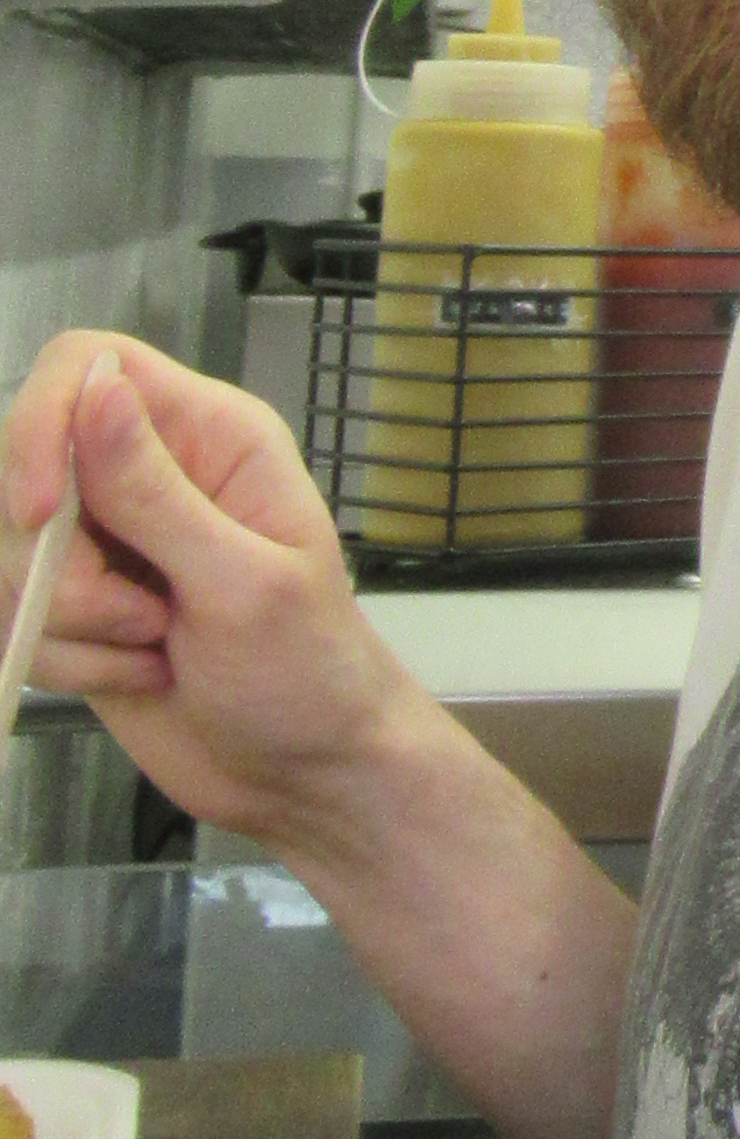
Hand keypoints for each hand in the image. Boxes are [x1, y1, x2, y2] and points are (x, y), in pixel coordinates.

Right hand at [1, 330, 428, 854]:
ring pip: (13, 550)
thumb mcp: (241, 581)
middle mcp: (152, 474)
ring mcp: (109, 542)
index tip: (38, 513)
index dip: (41, 424)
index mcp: (210, 435)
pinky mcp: (79, 607)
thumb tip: (94, 387)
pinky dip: (63, 658)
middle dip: (57, 561)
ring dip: (70, 620)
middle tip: (141, 617)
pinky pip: (18, 615)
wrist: (308, 773)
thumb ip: (156, 491)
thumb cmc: (310, 672)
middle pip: (28, 466)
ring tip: (155, 648)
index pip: (87, 365)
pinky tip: (137, 675)